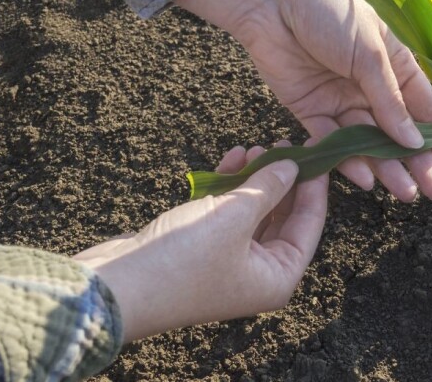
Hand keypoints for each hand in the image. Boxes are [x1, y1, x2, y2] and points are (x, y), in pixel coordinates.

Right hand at [73, 142, 327, 341]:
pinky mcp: (201, 249)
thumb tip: (292, 167)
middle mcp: (259, 274)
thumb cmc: (182, 258)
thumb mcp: (234, 216)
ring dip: (255, 178)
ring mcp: (229, 262)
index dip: (315, 186)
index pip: (310, 224)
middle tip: (284, 143)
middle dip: (282, 178)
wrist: (113, 287)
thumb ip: (268, 188)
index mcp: (278, 278)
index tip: (317, 152)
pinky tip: (232, 158)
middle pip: (283, 217)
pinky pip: (226, 213)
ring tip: (255, 145)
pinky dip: (229, 187)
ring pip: (253, 212)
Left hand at [175, 0, 431, 201]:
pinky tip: (366, 179)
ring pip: (368, 142)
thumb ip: (390, 101)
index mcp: (395, 63)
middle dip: (418, 162)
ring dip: (387, 167)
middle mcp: (371, 85)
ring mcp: (340, 99)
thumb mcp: (370, 53)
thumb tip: (415, 142)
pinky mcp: (309, 109)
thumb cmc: (329, 11)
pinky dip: (347, 161)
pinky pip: (332, 141)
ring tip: (405, 193)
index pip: (426, 109)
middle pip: (398, 132)